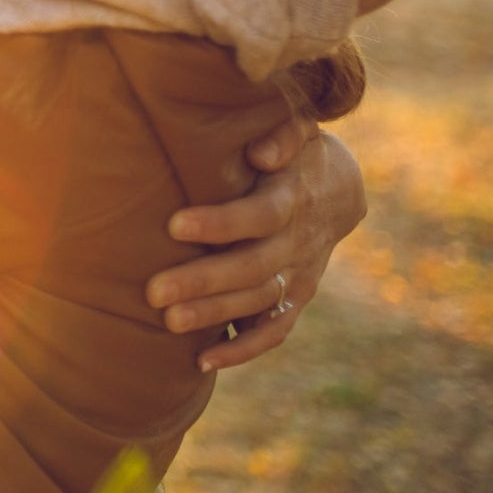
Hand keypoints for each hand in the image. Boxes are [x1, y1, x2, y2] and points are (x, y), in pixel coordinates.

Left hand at [145, 119, 366, 371]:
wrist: (339, 189)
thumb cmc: (296, 150)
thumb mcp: (298, 130)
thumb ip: (284, 134)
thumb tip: (262, 152)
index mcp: (293, 199)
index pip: (259, 216)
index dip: (220, 224)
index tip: (174, 225)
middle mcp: (298, 243)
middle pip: (252, 268)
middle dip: (203, 282)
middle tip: (154, 292)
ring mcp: (299, 276)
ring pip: (257, 303)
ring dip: (214, 315)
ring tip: (167, 323)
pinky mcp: (295, 297)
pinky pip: (273, 331)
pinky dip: (241, 350)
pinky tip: (201, 361)